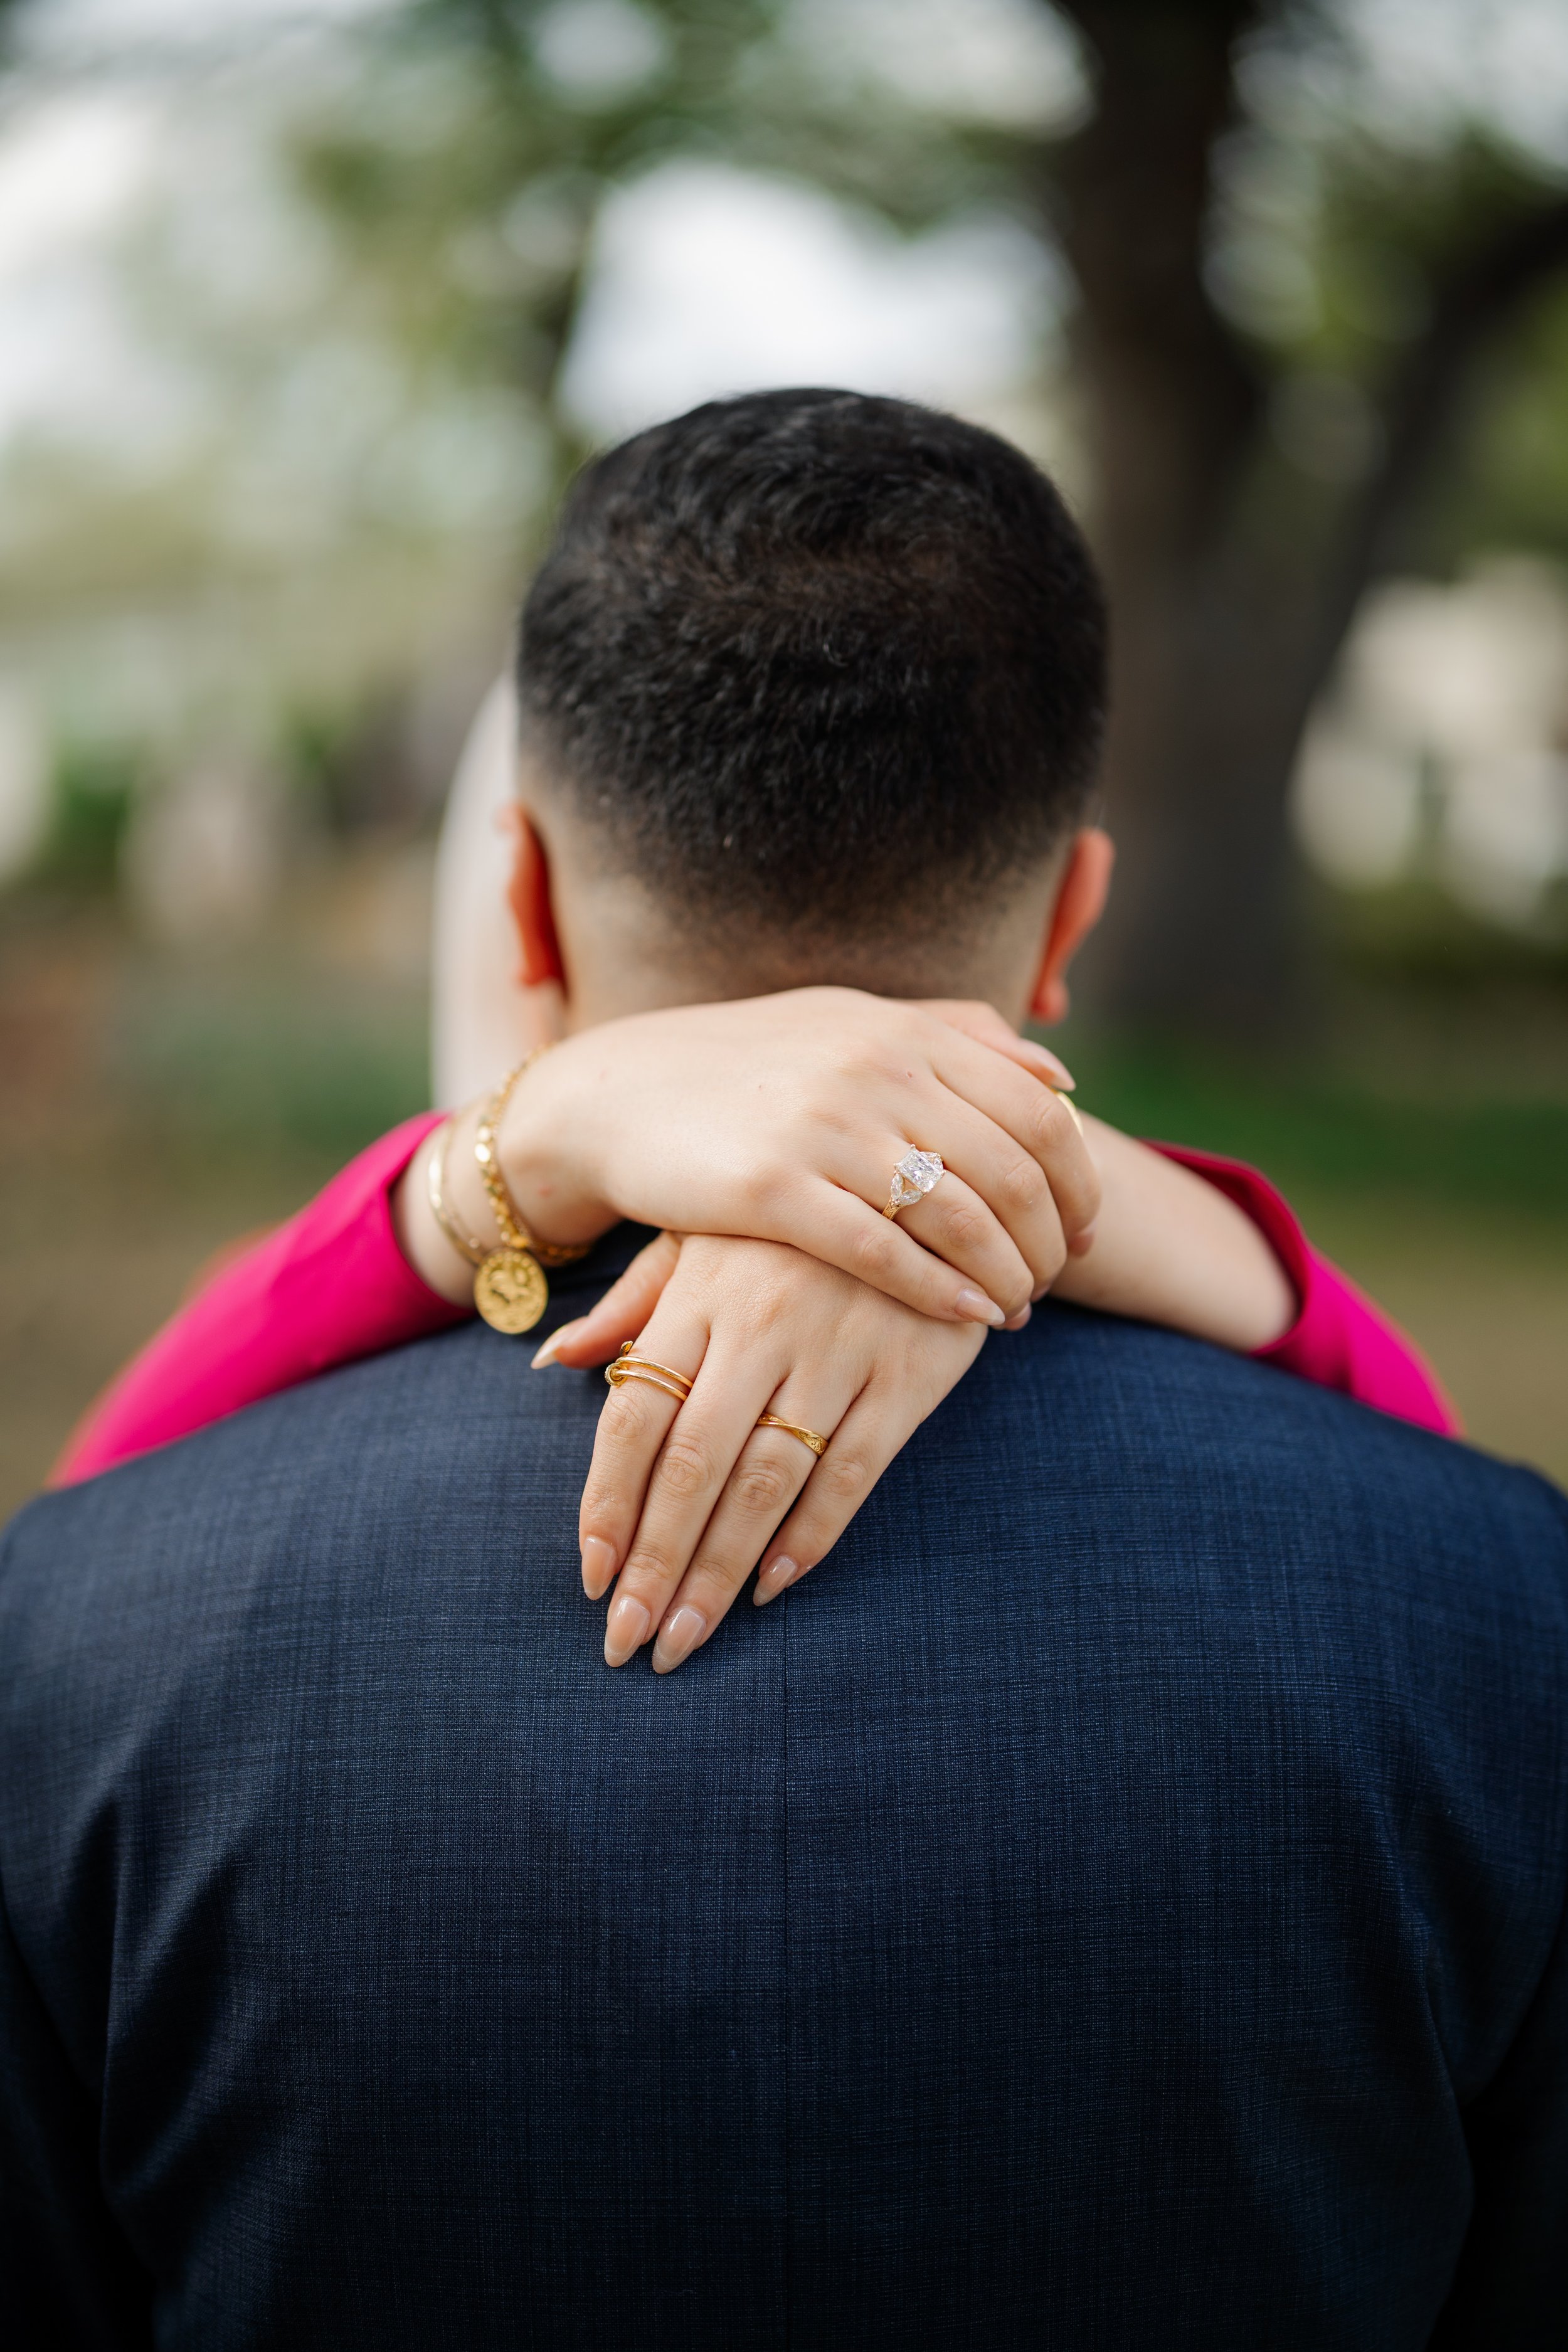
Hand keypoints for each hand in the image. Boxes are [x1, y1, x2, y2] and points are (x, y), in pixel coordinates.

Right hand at [502, 988, 1097, 1326]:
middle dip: (1049, 1239)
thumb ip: (959, 1037)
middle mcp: (876, 1070)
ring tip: (1014, 1309)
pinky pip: (884, 1253)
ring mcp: (824, 1128)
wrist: (619, 1092)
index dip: (1079, 1180)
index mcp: (905, 1031)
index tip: (1083, 1230)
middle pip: (1013, 1170)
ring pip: (960, 1215)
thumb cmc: (750, 1066)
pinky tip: (965, 1318)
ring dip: (1005, 1274)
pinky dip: (941, 1291)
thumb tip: (1061, 1077)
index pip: (1039, 1110)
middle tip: (1052, 1281)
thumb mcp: (854, 1023)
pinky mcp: (773, 1190)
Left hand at [548, 1231, 987, 1672]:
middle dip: (655, 1562)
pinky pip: (851, 1471)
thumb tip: (553, 1360)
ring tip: (683, 1637)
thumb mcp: (705, 1235)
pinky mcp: (908, 1373)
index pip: (634, 1415)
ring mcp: (838, 1349)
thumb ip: (633, 1302)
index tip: (590, 1575)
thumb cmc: (793, 1221)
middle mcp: (762, 1323)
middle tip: (627, 1640)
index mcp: (700, 1291)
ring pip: (766, 1481)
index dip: (606, 1502)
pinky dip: (809, 1536)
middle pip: (692, 1464)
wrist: (929, 1173)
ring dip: (719, 1570)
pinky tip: (769, 1587)